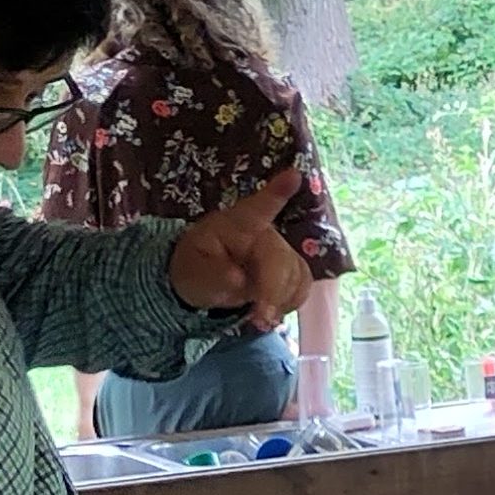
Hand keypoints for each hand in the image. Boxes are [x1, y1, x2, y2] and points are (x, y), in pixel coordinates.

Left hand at [169, 172, 312, 333]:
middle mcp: (264, 232)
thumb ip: (213, 274)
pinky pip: (303, 285)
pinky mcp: (292, 268)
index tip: (294, 175)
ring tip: (257, 317)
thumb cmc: (196, 266)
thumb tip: (238, 279)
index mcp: (236, 223)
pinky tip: (271, 308)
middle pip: (281, 259)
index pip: (257, 207)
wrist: (204, 278)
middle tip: (259, 319)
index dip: (277, 192)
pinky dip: (289, 302)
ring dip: (280, 301)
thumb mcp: (192, 271)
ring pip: (296, 276)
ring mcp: (280, 249)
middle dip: (273, 291)